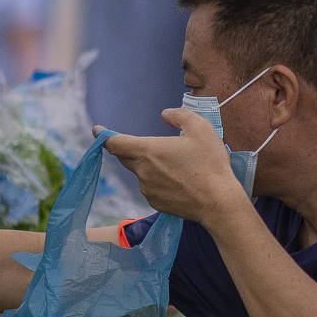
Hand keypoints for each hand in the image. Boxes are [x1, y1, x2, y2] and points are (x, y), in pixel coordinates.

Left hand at [103, 109, 252, 225]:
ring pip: (140, 173)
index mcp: (148, 150)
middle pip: (125, 157)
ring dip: (149, 166)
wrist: (218, 203)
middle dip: (130, 149)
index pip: (115, 143)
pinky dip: (158, 181)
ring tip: (177, 166)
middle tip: (149, 146)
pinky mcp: (155, 203)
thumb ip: (180, 115)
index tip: (97, 130)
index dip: (104, 135)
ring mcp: (147, 189)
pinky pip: (150, 187)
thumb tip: (165, 114)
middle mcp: (142, 171)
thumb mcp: (200, 128)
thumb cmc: (210, 164)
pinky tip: (179, 181)